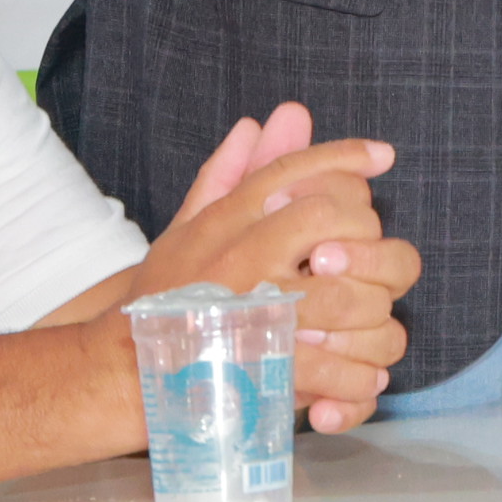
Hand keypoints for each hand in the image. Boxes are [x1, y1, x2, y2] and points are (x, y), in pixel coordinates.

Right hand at [139, 104, 414, 432]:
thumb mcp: (185, 232)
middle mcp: (240, 259)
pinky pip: (338, 366)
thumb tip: (256, 123)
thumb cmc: (158, 301)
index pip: (292, 171)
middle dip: (367, 240)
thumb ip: (225, 177)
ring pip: (351, 295)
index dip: (344, 157)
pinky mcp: (264, 373)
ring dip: (374, 311)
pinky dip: (359, 376)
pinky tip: (362, 378)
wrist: (120, 378)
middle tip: (370, 264)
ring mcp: (254, 315)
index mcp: (224, 223)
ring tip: (371, 326)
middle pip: (334, 219)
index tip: (382, 155)